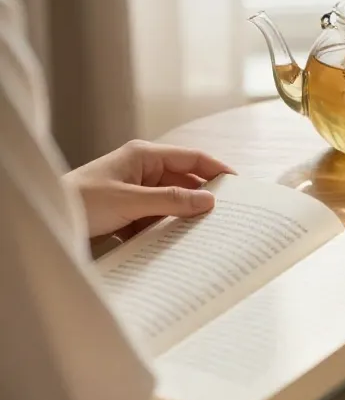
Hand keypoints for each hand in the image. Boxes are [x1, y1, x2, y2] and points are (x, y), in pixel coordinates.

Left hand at [64, 140, 234, 237]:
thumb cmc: (80, 202)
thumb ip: (171, 201)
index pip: (192, 158)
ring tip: (209, 232)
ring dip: (185, 216)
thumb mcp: (130, 201)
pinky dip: (168, 229)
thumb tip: (209, 201)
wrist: (49, 222)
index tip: (240, 186)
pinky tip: (180, 243)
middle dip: (204, 197)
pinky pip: (159, 219)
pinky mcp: (130, 212)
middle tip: (229, 214)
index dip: (217, 169)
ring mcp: (136, 192)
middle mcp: (142, 170)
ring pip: (173, 202)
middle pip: (185, 181)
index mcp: (144, 156)